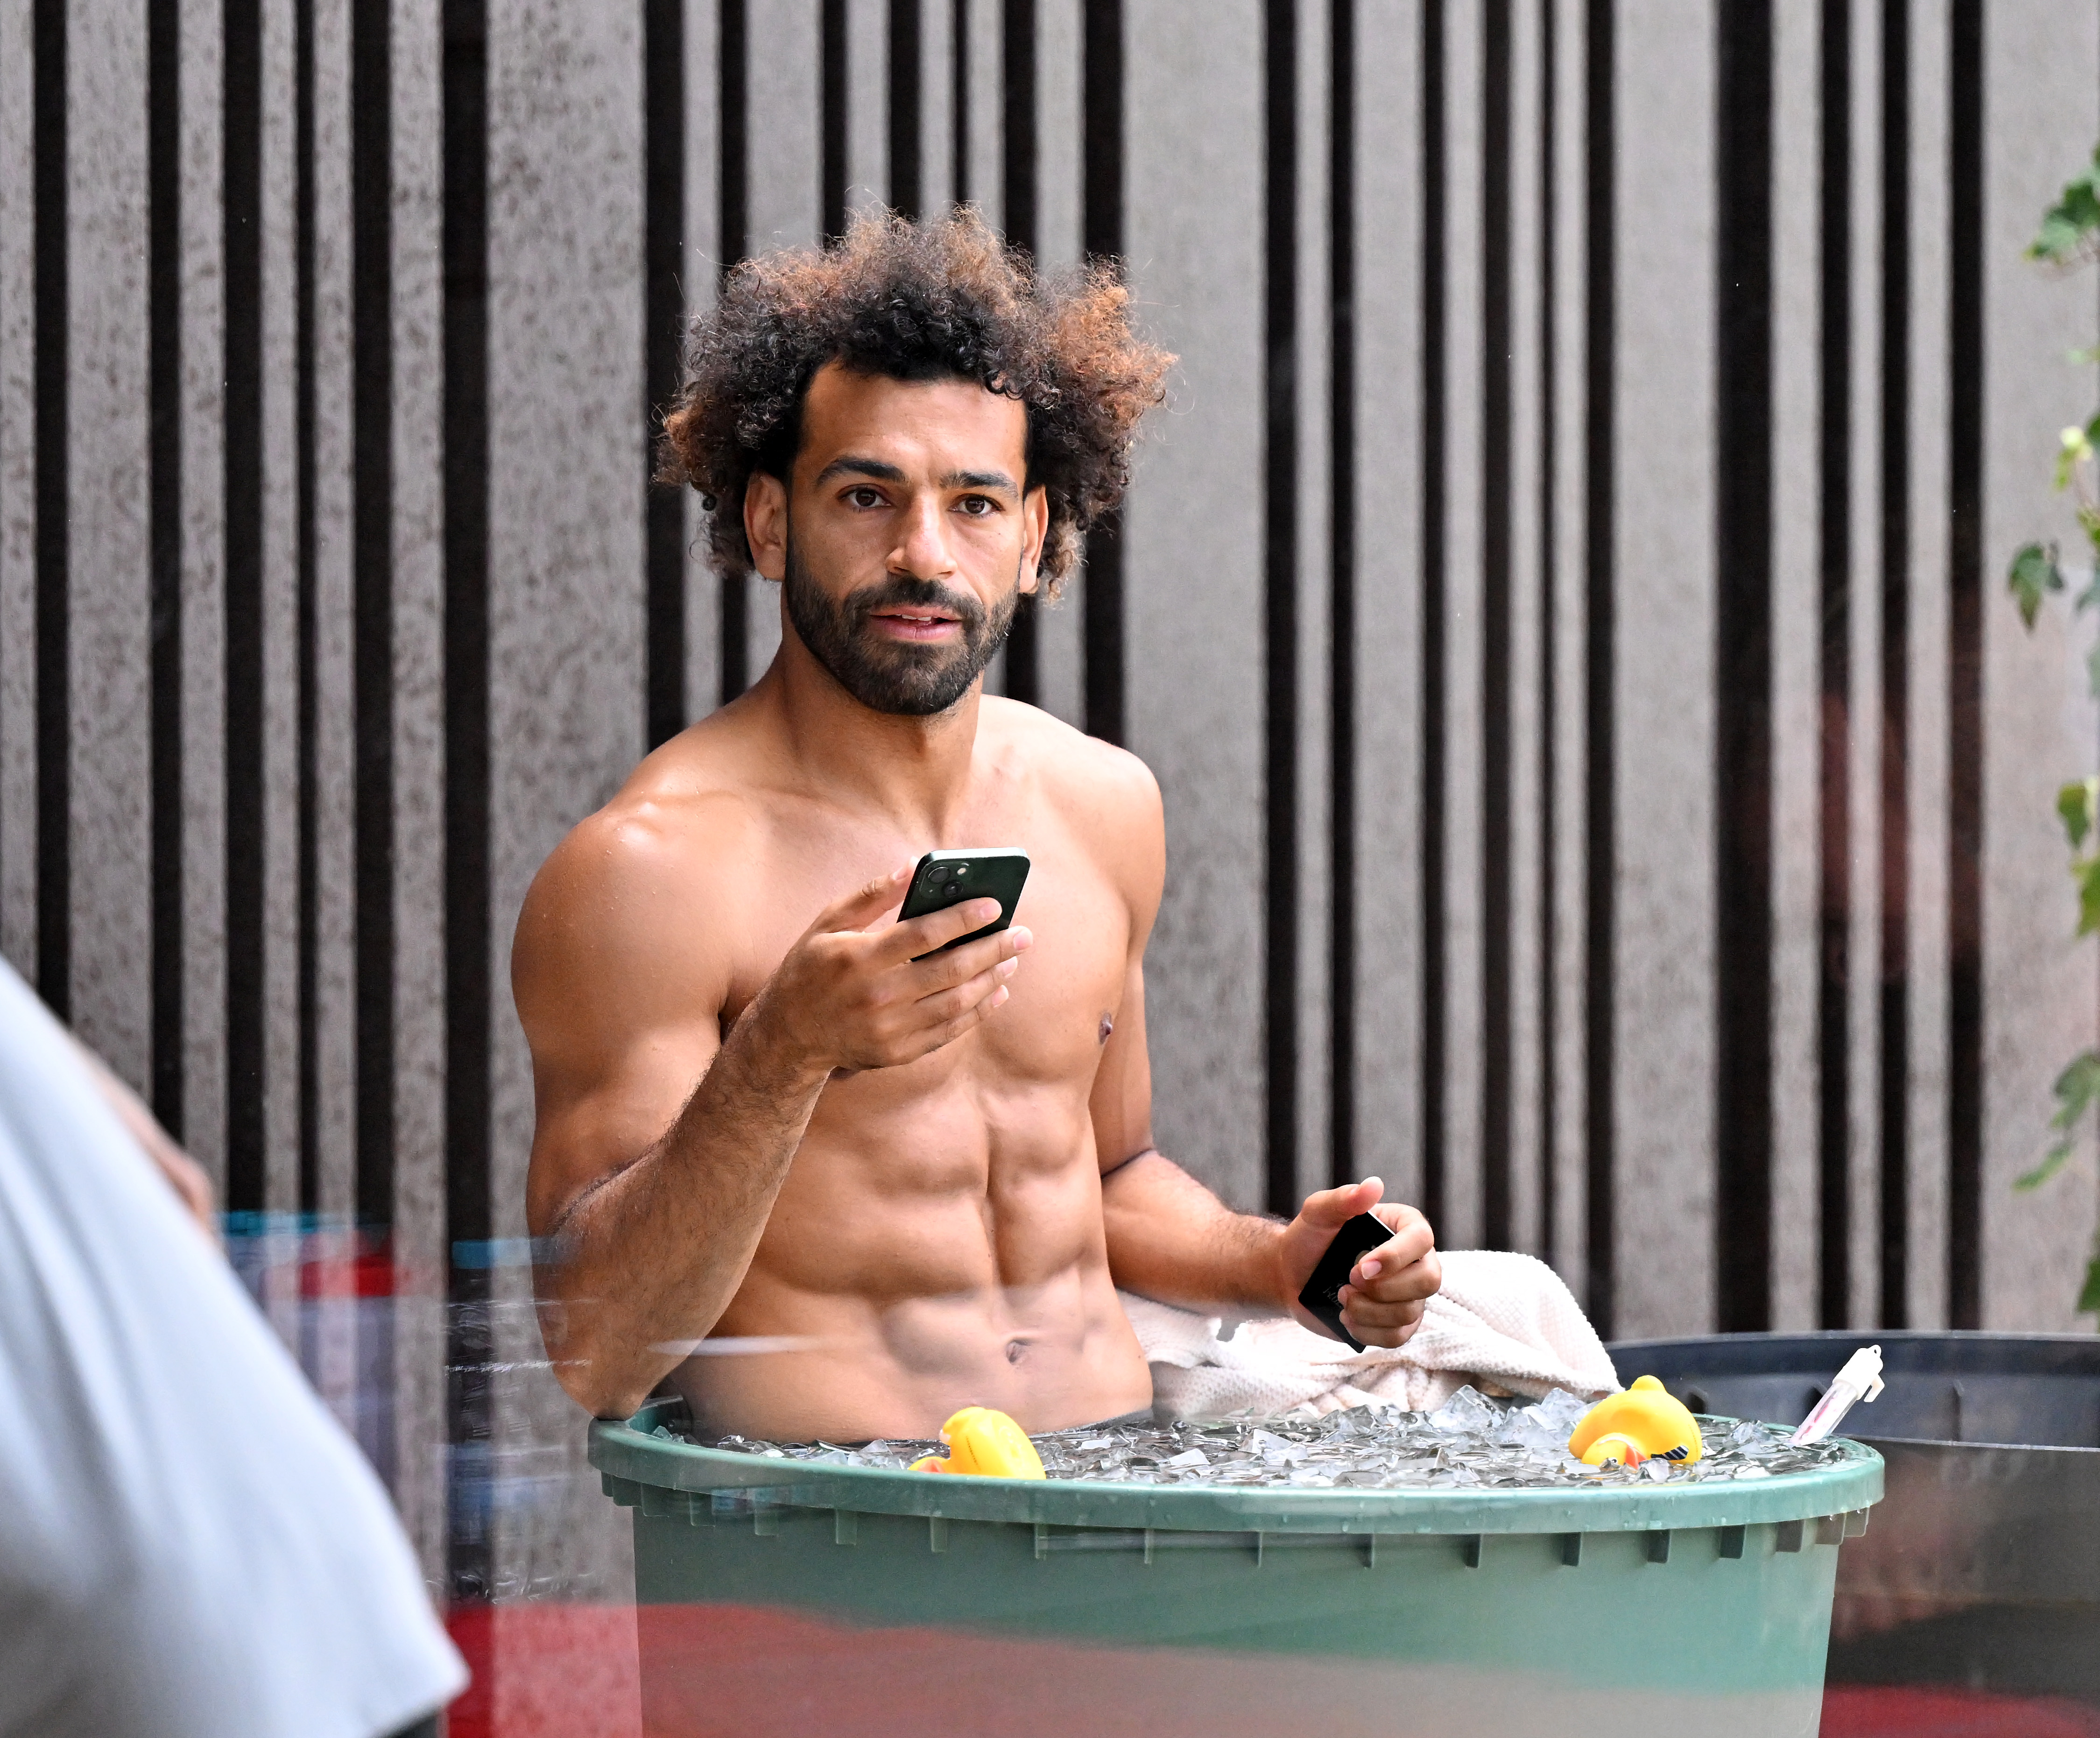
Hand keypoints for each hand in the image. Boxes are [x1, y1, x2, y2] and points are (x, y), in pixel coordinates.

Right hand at [747, 865, 1032, 1077]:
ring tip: (1011, 960)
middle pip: (950, 969)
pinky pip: (948, 1032)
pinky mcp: (897, 1053)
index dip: (964, 918)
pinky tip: (994, 993)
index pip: (924, 933)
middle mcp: (877, 995)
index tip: (995, 904)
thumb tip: (913, 868)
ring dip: (991, 980)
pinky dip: (977, 1013)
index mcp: (859, 958)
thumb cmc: (809, 969)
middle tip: (1022, 935)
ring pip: (956, 1003)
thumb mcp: (828, 924)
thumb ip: (871, 896)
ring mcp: (889, 1029)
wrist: (787, 1036)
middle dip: (993, 949)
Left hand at [1274, 1177, 1439, 1348]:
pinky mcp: (1397, 1323)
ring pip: (1410, 1313)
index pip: (1422, 1240)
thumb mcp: (1318, 1213)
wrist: (1291, 1274)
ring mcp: (1409, 1295)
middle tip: (1347, 1283)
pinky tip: (1346, 1318)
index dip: (1395, 1257)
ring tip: (1342, 1297)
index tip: (1360, 1267)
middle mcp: (1415, 1261)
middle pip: (1429, 1281)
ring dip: (1368, 1310)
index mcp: (1404, 1228)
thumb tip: (1373, 1185)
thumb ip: (1343, 1199)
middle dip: (1384, 1289)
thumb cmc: (1309, 1238)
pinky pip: (1398, 1337)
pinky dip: (1368, 1331)